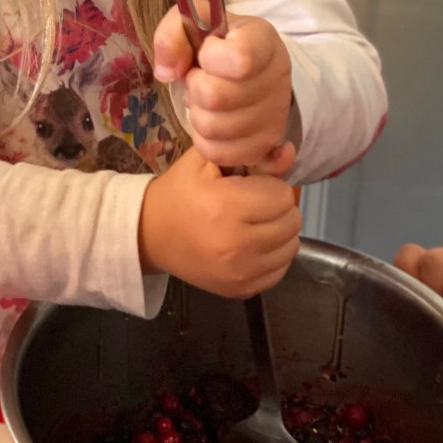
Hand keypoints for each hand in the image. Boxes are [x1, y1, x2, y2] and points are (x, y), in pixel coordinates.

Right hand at [139, 147, 301, 297]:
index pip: (283, 196)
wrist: (151, 235)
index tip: (251, 187)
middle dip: (277, 209)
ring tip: (255, 225)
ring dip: (279, 233)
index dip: (270, 186)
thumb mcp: (206, 161)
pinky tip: (253, 246)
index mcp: (226, 207)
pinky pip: (280, 270)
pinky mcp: (241, 290)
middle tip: (254, 206)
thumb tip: (288, 152)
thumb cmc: (180, 192)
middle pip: (291, 221)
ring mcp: (240, 272)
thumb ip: (250, 153)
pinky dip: (273, 256)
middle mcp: (236, 244)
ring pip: (291, 247)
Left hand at [153, 5, 293, 174]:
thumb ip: (173, 33)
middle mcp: (277, 78)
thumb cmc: (217, 44)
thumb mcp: (193, 22)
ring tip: (206, 100)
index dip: (209, 58)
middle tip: (200, 79)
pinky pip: (220, 153)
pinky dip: (204, 140)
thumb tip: (167, 72)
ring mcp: (274, 115)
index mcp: (263, 41)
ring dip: (198, 114)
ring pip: (213, 129)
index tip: (207, 54)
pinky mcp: (263, 144)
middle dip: (195, 87)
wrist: (246, 69)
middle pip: (216, 98)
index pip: (238, 59)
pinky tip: (211, 121)